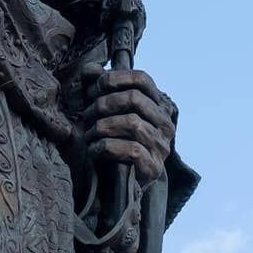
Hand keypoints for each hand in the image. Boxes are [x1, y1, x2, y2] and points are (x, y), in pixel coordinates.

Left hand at [81, 65, 174, 188]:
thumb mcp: (104, 110)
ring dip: (102, 126)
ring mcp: (162, 146)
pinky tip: (93, 150)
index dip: (116, 78)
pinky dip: (106, 147)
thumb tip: (90, 68)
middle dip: (104, 103)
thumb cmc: (112, 139)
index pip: (143, 79)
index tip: (96, 87)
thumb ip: (98, 87)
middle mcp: (165, 123)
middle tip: (87, 115)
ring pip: (132, 123)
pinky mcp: (153, 167)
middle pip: (134, 98)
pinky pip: (130, 149)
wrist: (118, 184)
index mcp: (157, 105)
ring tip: (88, 134)